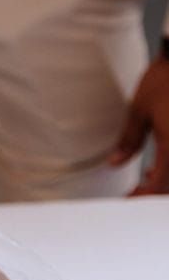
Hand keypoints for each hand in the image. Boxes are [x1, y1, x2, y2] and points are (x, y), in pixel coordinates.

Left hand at [110, 53, 168, 195]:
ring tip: (144, 182)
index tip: (127, 199)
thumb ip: (129, 140)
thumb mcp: (140, 110)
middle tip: (133, 193)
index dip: (141, 198)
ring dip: (163, 183)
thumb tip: (115, 162)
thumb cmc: (165, 80)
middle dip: (153, 194)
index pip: (159, 187)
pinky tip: (158, 166)